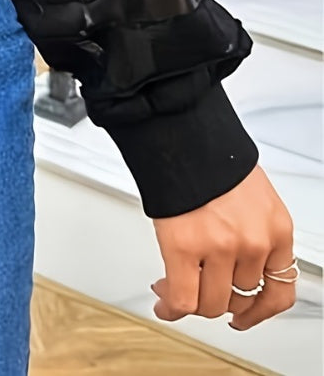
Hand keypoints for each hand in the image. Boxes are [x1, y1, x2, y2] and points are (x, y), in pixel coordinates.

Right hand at [151, 163, 296, 330]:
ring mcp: (220, 247)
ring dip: (192, 303)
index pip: (280, 291)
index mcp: (276, 229)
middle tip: (199, 292)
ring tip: (174, 290)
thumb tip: (234, 263)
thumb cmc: (212, 154)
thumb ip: (252, 231)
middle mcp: (254, 243)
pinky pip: (183, 298)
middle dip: (216, 302)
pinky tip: (164, 302)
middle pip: (239, 299)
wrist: (182, 128)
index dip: (259, 311)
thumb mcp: (253, 195)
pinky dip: (171, 306)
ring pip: (210, 304)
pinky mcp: (184, 246)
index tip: (245, 315)